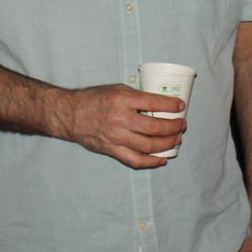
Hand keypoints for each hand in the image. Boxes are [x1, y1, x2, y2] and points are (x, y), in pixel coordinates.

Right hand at [63, 84, 183, 168]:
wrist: (71, 114)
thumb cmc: (94, 99)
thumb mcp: (116, 89)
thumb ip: (136, 97)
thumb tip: (160, 104)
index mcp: (122, 99)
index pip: (154, 102)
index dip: (171, 105)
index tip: (181, 106)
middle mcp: (120, 118)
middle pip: (155, 127)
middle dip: (173, 127)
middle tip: (181, 125)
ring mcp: (116, 137)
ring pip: (148, 145)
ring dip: (167, 143)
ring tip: (176, 140)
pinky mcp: (112, 150)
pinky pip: (135, 160)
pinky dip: (151, 161)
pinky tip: (162, 158)